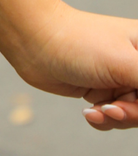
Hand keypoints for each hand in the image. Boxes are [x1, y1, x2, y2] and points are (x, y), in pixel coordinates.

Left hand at [0, 0, 137, 133]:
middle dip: (135, 113)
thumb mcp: (129, 64)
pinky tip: (89, 111)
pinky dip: (105, 120)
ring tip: (100, 109)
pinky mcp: (103, 88)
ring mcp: (124, 75)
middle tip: (113, 108)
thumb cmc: (75, 41)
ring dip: (120, 119)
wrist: (28, 36)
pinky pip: (116, 118)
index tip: (129, 101)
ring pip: (136, 115)